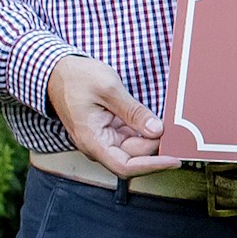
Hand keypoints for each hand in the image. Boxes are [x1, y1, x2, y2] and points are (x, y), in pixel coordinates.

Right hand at [46, 55, 175, 176]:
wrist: (57, 71)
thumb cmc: (76, 77)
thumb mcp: (108, 88)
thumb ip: (133, 111)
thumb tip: (156, 130)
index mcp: (92, 141)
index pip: (125, 166)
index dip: (152, 166)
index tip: (174, 160)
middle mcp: (97, 145)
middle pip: (133, 158)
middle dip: (156, 148)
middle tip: (180, 135)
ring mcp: (102, 138)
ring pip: (133, 148)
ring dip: (151, 140)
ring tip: (173, 129)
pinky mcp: (107, 130)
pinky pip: (129, 137)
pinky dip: (144, 131)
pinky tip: (157, 124)